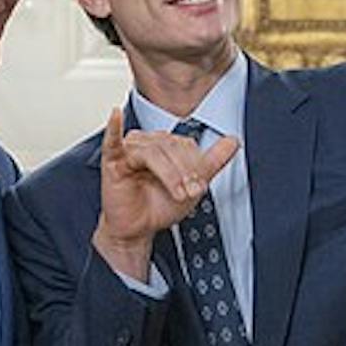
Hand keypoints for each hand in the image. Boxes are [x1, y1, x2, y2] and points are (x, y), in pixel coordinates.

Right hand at [93, 109, 238, 279]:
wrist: (137, 229)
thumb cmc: (158, 206)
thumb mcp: (192, 185)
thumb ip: (213, 161)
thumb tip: (233, 141)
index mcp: (164, 144)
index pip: (185, 144)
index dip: (195, 165)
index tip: (199, 187)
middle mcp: (147, 143)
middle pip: (170, 147)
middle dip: (184, 172)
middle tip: (190, 192)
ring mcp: (129, 149)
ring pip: (153, 152)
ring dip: (170, 175)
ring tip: (177, 193)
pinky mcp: (113, 160)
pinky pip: (112, 141)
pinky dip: (114, 127)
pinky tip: (116, 115)